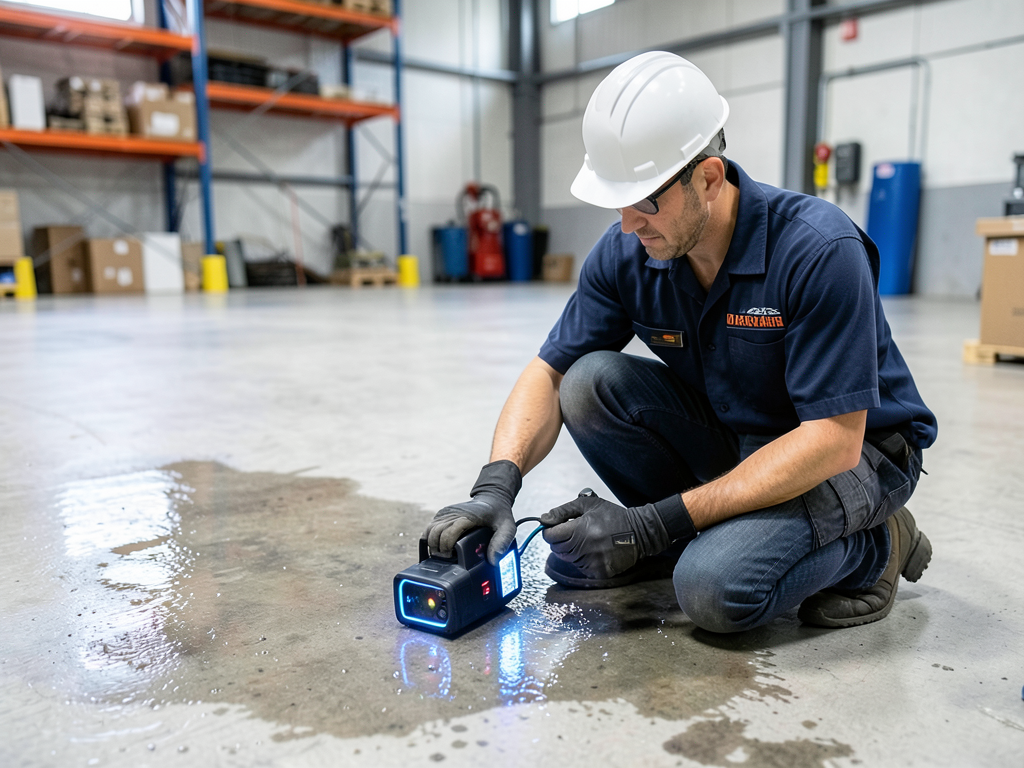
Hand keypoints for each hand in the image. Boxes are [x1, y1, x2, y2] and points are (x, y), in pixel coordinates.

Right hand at [425, 460, 521, 564]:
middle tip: (446, 559)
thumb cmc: (498, 514)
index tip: (451, 557)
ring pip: (430, 529)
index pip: (449, 532)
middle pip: (436, 532)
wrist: (492, 498)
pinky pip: (430, 526)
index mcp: (468, 516)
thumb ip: (502, 542)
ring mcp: (447, 512)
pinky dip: (430, 537)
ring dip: (432, 543)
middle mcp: (454, 513)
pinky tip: (437, 546)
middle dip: (438, 548)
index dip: (447, 546)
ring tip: (441, 554)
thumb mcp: (507, 528)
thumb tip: (493, 560)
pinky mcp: (443, 514)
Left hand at [541, 489, 694, 578]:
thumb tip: (544, 519)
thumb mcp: (587, 505)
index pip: (550, 536)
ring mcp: (592, 562)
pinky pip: (580, 568)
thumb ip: (563, 511)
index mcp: (580, 530)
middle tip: (574, 532)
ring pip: (568, 559)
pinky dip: (582, 560)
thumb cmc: (612, 516)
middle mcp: (585, 548)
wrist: (639, 532)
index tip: (555, 527)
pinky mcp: (599, 572)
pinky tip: (594, 550)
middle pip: (557, 549)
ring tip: (588, 539)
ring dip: (572, 550)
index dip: (549, 531)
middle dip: (560, 540)